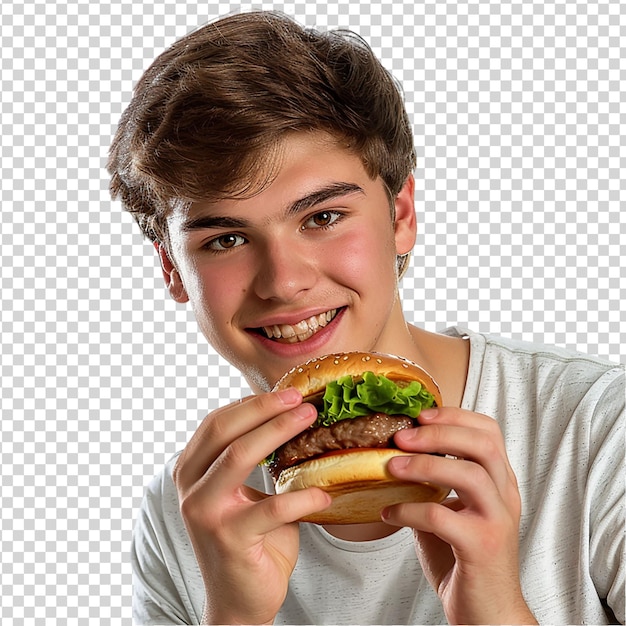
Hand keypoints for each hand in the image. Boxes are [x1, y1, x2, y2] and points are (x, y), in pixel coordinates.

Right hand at [172, 388, 330, 624]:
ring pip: (239, 455)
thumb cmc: (250, 539)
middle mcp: (191, 488)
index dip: (251, 403)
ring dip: (278, 431)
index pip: (216, 423)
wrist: (240, 600)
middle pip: (223, 431)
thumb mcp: (244, 493)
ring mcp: (206, 513)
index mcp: (192, 471)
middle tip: (300, 397)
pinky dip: (303, 496)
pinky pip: (272, 507)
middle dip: (264, 408)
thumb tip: (286, 420)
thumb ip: (254, 461)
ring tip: (311, 419)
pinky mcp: (230, 538)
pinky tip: (324, 493)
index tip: (286, 392)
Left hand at [382, 408, 536, 624]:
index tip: (420, 415)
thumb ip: (434, 485)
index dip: (455, 415)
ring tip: (390, 467)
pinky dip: (409, 510)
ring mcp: (497, 521)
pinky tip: (389, 514)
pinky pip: (442, 516)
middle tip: (401, 436)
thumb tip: (393, 457)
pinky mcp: (482, 547)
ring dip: (424, 465)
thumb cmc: (465, 560)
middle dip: (438, 432)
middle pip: (482, 444)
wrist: (488, 615)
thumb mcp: (452, 512)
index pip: (489, 431)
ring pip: (468, 474)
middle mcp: (505, 496)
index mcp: (500, 482)